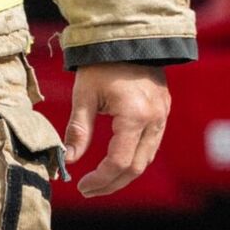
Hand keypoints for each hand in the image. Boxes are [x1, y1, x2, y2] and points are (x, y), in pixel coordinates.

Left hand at [65, 63, 170, 197]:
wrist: (127, 39)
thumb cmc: (101, 65)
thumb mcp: (83, 96)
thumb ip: (77, 130)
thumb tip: (67, 160)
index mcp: (134, 116)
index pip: (119, 162)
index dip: (100, 179)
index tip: (81, 186)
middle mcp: (154, 120)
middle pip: (136, 167)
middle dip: (111, 183)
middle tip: (87, 190)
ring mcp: (162, 117)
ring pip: (146, 159)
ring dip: (123, 175)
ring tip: (98, 182)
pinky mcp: (162, 113)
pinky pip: (150, 146)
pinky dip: (133, 159)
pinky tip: (114, 164)